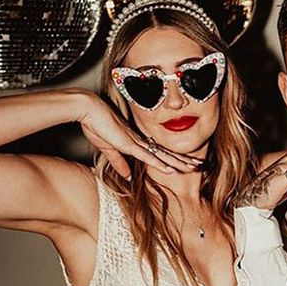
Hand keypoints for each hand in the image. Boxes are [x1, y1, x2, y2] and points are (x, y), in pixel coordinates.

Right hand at [79, 95, 201, 179]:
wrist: (88, 109)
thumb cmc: (95, 124)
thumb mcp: (107, 148)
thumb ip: (118, 162)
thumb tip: (128, 176)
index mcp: (136, 141)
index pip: (159, 152)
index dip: (173, 159)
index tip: (185, 164)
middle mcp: (140, 141)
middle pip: (166, 153)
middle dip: (182, 160)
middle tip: (198, 165)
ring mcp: (136, 142)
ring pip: (162, 155)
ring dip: (178, 163)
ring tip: (193, 168)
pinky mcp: (129, 144)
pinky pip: (148, 156)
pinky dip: (160, 163)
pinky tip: (171, 169)